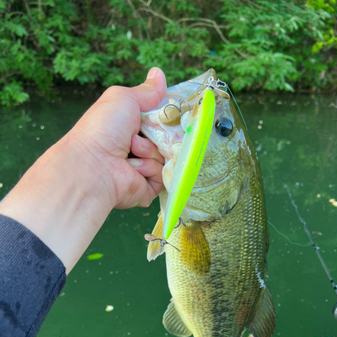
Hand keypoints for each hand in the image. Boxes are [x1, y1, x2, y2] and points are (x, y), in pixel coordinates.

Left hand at [0, 68, 166, 272]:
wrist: (93, 165)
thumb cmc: (103, 129)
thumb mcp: (124, 99)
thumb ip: (146, 91)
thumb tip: (159, 72)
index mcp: (130, 127)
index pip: (159, 121)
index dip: (164, 118)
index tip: (164, 115)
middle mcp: (136, 148)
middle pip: (166, 139)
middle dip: (156, 135)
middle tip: (137, 134)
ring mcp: (142, 169)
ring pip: (165, 157)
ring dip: (149, 152)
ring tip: (130, 154)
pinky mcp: (147, 188)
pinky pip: (163, 176)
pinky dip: (149, 170)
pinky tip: (132, 169)